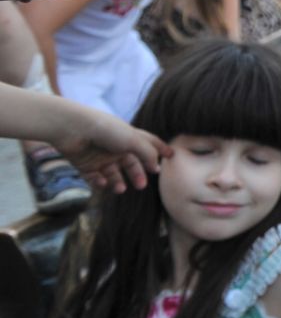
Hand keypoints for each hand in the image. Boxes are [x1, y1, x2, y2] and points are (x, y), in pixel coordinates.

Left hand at [50, 107, 169, 193]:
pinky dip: (100, 183)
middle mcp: (115, 147)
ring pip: (114, 174)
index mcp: (128, 137)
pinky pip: (96, 178)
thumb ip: (148, 153)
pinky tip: (103, 182)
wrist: (72, 128)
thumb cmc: (105, 130)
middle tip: (141, 185)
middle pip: (131, 164)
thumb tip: (157, 167)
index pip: (149, 143)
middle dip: (137, 174)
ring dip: (118, 182)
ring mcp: (100, 157)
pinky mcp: (85, 165)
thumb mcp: (133, 140)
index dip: (160, 149)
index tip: (171, 156)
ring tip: (120, 188)